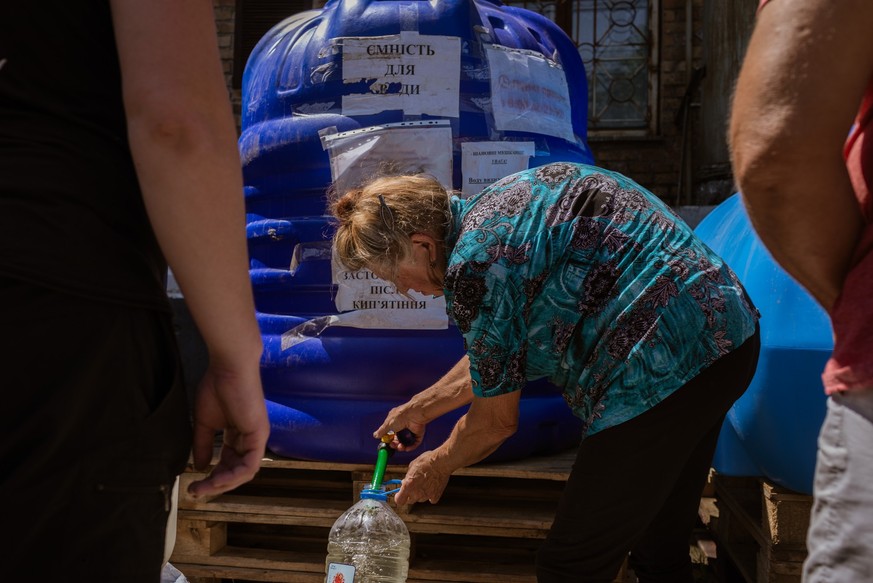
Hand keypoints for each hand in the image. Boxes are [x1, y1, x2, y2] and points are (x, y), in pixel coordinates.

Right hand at [187, 360, 268, 496]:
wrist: (229, 368)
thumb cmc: (217, 387)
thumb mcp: (205, 422)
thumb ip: (203, 444)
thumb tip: (199, 466)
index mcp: (238, 435)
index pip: (228, 463)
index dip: (212, 477)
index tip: (193, 485)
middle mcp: (250, 439)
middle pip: (236, 471)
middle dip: (215, 484)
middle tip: (195, 491)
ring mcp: (257, 438)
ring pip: (244, 472)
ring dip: (223, 484)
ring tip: (203, 488)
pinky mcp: (259, 435)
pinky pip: (250, 465)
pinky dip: (234, 476)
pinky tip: (216, 479)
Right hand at [374, 402, 427, 451]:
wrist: (414, 414)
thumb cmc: (400, 416)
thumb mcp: (388, 424)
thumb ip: (381, 431)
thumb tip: (375, 435)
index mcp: (395, 420)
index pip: (390, 432)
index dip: (388, 438)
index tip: (386, 443)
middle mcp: (403, 424)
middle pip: (398, 438)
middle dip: (395, 444)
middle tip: (393, 446)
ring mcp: (411, 429)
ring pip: (406, 441)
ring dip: (402, 446)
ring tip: (400, 447)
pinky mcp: (418, 432)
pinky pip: (415, 442)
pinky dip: (411, 446)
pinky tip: (407, 448)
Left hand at [394, 449, 450, 504]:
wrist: (441, 462)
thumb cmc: (427, 461)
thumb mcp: (412, 466)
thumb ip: (407, 476)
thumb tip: (405, 481)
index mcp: (408, 486)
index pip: (399, 500)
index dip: (399, 498)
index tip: (400, 495)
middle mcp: (416, 493)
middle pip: (409, 501)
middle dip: (409, 495)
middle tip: (413, 486)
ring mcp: (426, 496)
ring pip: (420, 500)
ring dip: (420, 494)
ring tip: (425, 484)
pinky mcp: (435, 496)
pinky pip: (431, 499)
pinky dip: (431, 495)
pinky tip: (432, 487)